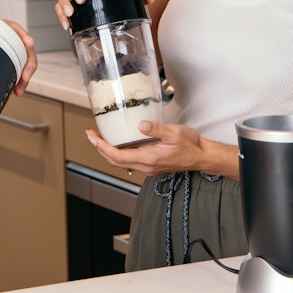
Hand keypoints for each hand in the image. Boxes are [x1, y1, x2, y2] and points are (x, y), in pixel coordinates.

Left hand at [0, 17, 36, 96]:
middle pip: (24, 49)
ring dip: (25, 76)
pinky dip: (17, 83)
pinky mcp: (3, 67)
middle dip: (29, 63)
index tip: (29, 43)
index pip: (14, 28)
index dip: (23, 35)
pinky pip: (15, 74)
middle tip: (25, 76)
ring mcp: (5, 55)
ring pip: (23, 63)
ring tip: (20, 89)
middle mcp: (4, 41)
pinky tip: (15, 92)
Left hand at [84, 120, 204, 176]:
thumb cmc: (190, 145)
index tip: (92, 137)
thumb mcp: (174, 132)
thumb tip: (140, 124)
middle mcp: (146, 166)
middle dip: (100, 149)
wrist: (202, 156)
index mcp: (149, 158)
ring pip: (121, 163)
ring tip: (100, 138)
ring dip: (108, 151)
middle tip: (91, 135)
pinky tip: (118, 143)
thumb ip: (156, 129)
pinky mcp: (151, 165)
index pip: (118, 156)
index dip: (102, 147)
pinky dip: (119, 153)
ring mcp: (148, 167)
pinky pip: (130, 162)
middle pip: (115, 161)